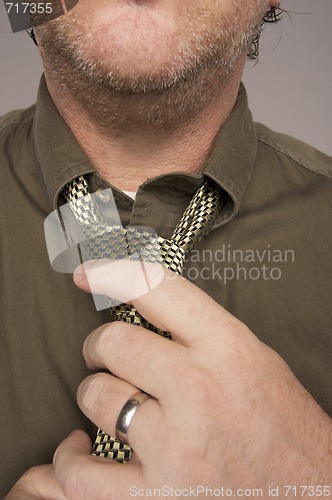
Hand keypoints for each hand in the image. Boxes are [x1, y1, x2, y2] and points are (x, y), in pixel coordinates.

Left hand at [6, 260, 331, 498]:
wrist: (313, 497)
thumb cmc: (286, 429)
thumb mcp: (255, 362)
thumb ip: (202, 334)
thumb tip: (145, 312)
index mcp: (227, 347)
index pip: (155, 288)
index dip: (112, 272)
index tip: (86, 273)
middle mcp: (198, 388)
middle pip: (113, 342)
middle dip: (101, 347)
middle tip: (107, 356)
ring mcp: (174, 444)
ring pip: (95, 395)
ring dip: (95, 395)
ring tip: (111, 402)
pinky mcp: (155, 496)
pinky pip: (79, 472)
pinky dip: (70, 460)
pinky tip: (79, 450)